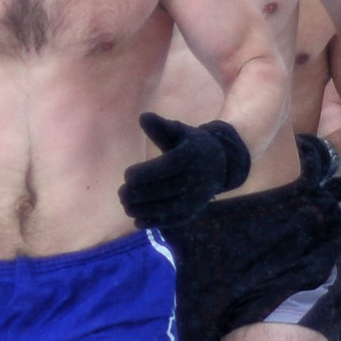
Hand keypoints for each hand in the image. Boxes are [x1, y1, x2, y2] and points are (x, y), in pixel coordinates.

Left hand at [119, 114, 250, 234]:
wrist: (219, 163)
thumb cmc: (191, 144)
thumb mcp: (179, 131)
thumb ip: (161, 127)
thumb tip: (143, 117)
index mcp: (190, 157)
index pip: (165, 168)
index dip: (144, 174)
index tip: (127, 176)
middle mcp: (196, 179)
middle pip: (164, 191)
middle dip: (139, 194)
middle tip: (121, 193)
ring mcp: (196, 198)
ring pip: (167, 208)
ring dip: (143, 210)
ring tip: (126, 206)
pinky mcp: (194, 211)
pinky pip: (173, 220)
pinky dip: (155, 223)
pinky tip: (137, 221)